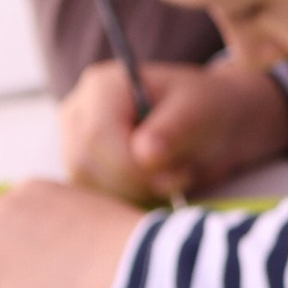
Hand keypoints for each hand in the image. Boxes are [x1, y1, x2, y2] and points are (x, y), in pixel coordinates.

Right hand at [59, 52, 287, 202]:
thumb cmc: (205, 109)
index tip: (174, 178)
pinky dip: (132, 201)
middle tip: (182, 177)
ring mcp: (76, 146)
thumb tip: (144, 154)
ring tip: (174, 175)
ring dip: (138, 193)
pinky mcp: (85, 174)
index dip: (129, 165)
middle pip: (88, 164)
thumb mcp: (199, 111)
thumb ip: (173, 130)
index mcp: (102, 86)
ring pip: (90, 187)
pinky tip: (157, 186)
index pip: (96, 135)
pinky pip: (97, 201)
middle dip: (138, 182)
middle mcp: (79, 115)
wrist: (211, 126)